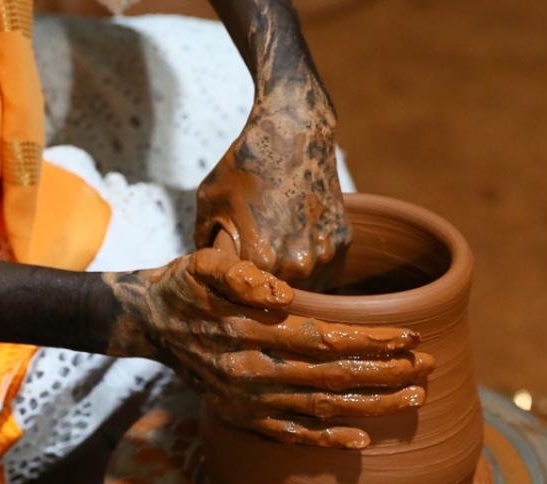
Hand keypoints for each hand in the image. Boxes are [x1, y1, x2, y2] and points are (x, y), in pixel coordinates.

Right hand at [105, 248, 432, 448]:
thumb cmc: (186, 286)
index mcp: (250, 333)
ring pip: (322, 409)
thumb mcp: (205, 264)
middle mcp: (252, 375)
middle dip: (387, 374)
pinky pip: (291, 435)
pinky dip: (327, 440)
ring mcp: (249, 402)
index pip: (325, 340)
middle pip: (333, 378)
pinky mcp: (243, 418)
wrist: (148, 323)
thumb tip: (283, 297)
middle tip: (430, 368)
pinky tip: (362, 440)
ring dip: (373, 406)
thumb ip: (242, 276)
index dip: (371, 341)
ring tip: (416, 399)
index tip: (411, 337)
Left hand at [195, 76, 349, 285]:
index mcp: (261, 259)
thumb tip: (205, 264)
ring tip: (277, 240)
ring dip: (290, 271)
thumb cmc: (244, 164)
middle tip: (254, 254)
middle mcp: (297, 263)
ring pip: (304, 280)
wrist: (293, 129)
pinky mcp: (342, 238)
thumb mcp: (208, 201)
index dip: (235, 282)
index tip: (231, 271)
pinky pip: (324, 261)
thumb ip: (204, 240)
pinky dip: (311, 253)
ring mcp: (324, 252)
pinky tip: (297, 228)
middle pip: (276, 290)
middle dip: (263, 279)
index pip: (245, 292)